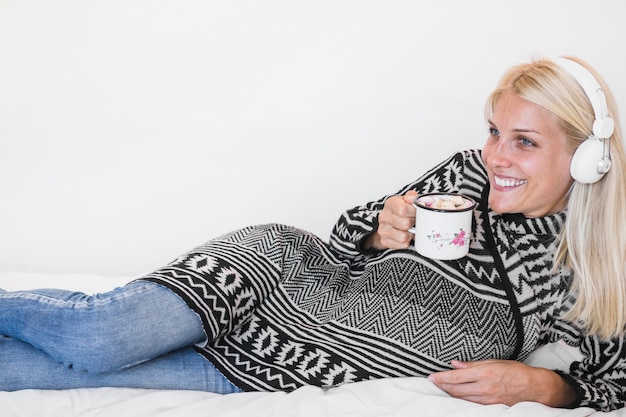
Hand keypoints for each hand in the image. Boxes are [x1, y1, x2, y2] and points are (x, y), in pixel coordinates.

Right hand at [365, 190, 417, 249]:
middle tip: (414, 221)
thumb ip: (412, 196)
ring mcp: (383, 230)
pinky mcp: (385, 241)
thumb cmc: (401, 211)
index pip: (403, 210)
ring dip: (410, 234)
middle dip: (414, 223)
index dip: (414, 212)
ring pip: (403, 236)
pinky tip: (406, 235)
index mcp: (390, 204)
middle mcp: (384, 217)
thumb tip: (412, 198)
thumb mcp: (406, 200)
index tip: (416, 212)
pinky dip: (407, 241)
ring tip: (410, 229)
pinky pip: (402, 245)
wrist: (389, 222)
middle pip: (405, 224)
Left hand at [428, 359, 577, 406]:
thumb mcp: (495, 362)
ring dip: (450, 394)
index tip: (432, 377)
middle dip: (442, 386)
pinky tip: (456, 397)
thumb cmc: (517, 371)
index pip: (456, 376)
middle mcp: (485, 387)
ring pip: (462, 398)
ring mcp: (488, 399)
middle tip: (432, 382)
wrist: (537, 387)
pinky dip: (462, 400)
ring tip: (441, 389)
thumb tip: (455, 364)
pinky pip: (472, 404)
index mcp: (485, 372)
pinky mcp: (493, 406)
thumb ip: (473, 364)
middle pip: (456, 389)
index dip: (442, 377)